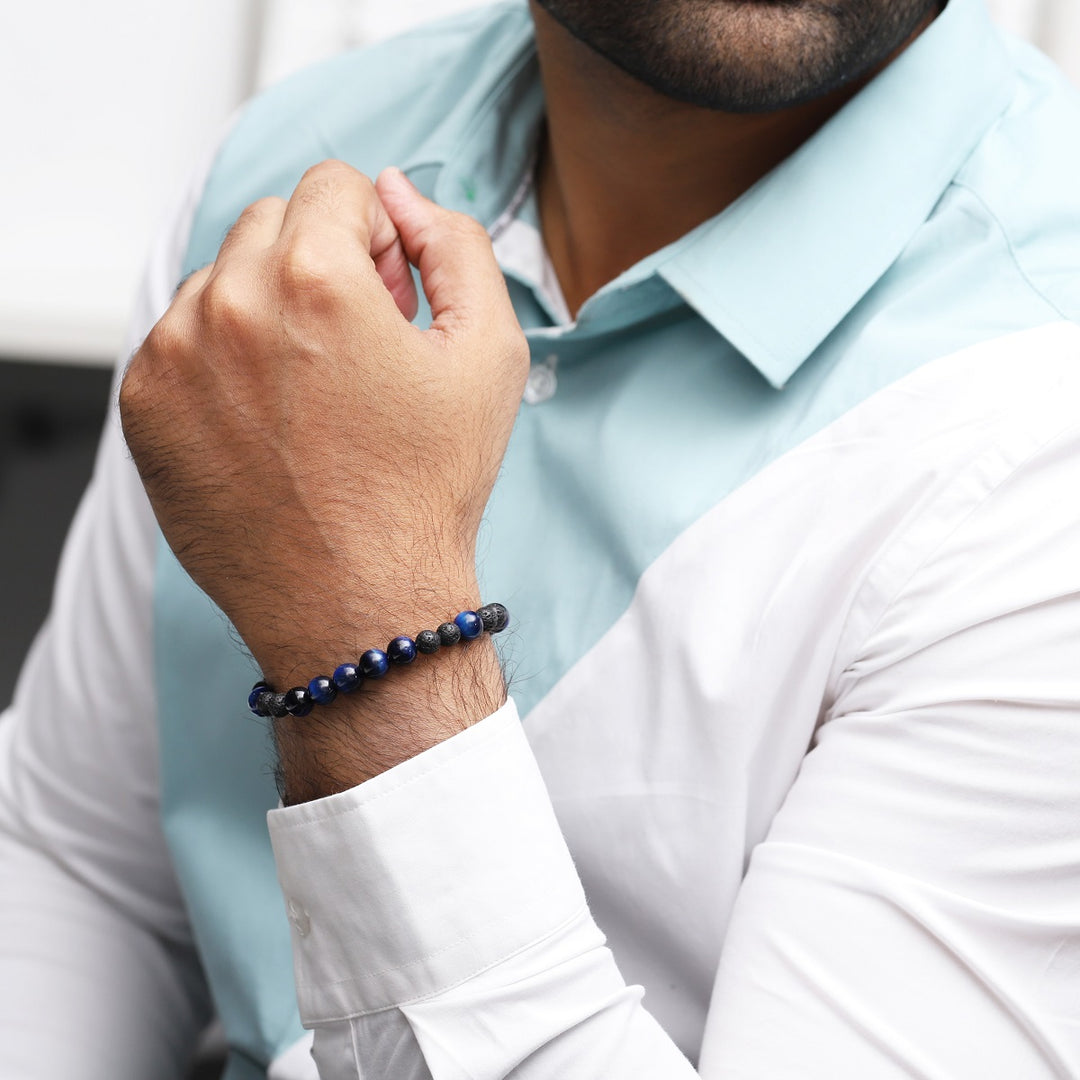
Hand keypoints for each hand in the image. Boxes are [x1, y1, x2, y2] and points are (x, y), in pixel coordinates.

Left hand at [120, 161, 527, 796]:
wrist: (360, 604)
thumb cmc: (426, 491)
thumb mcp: (489, 355)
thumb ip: (456, 245)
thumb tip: (401, 195)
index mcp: (316, 278)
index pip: (334, 185)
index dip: (377, 236)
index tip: (388, 295)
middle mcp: (230, 304)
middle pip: (273, 222)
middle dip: (321, 263)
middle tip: (356, 345)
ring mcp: (174, 356)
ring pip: (223, 278)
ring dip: (268, 309)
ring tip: (311, 392)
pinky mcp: (145, 404)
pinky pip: (182, 338)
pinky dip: (223, 359)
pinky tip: (268, 421)